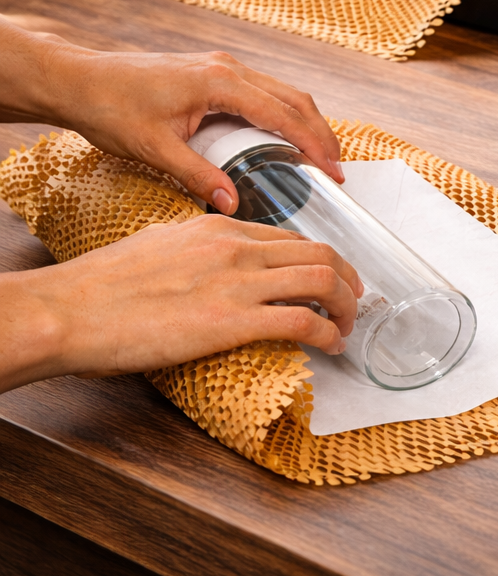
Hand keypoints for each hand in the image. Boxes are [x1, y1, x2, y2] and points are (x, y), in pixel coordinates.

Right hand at [0, 215, 363, 390]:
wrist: (66, 311)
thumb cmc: (98, 288)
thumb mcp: (156, 246)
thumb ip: (194, 249)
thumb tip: (212, 265)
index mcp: (217, 227)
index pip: (289, 237)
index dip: (320, 260)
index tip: (330, 281)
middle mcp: (235, 247)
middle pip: (319, 253)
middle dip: (348, 279)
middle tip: (354, 302)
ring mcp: (236, 282)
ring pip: (322, 281)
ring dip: (346, 307)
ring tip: (347, 328)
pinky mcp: (231, 321)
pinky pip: (302, 321)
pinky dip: (327, 334)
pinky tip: (330, 348)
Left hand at [38, 44, 342, 214]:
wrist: (78, 80)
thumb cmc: (110, 108)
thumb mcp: (155, 150)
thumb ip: (198, 176)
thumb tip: (233, 204)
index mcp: (220, 83)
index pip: (284, 115)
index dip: (314, 145)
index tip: (333, 171)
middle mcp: (228, 68)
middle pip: (295, 99)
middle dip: (321, 134)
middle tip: (336, 169)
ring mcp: (222, 66)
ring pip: (282, 92)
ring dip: (305, 122)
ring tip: (318, 156)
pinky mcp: (213, 72)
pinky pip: (262, 91)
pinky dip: (282, 114)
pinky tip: (283, 137)